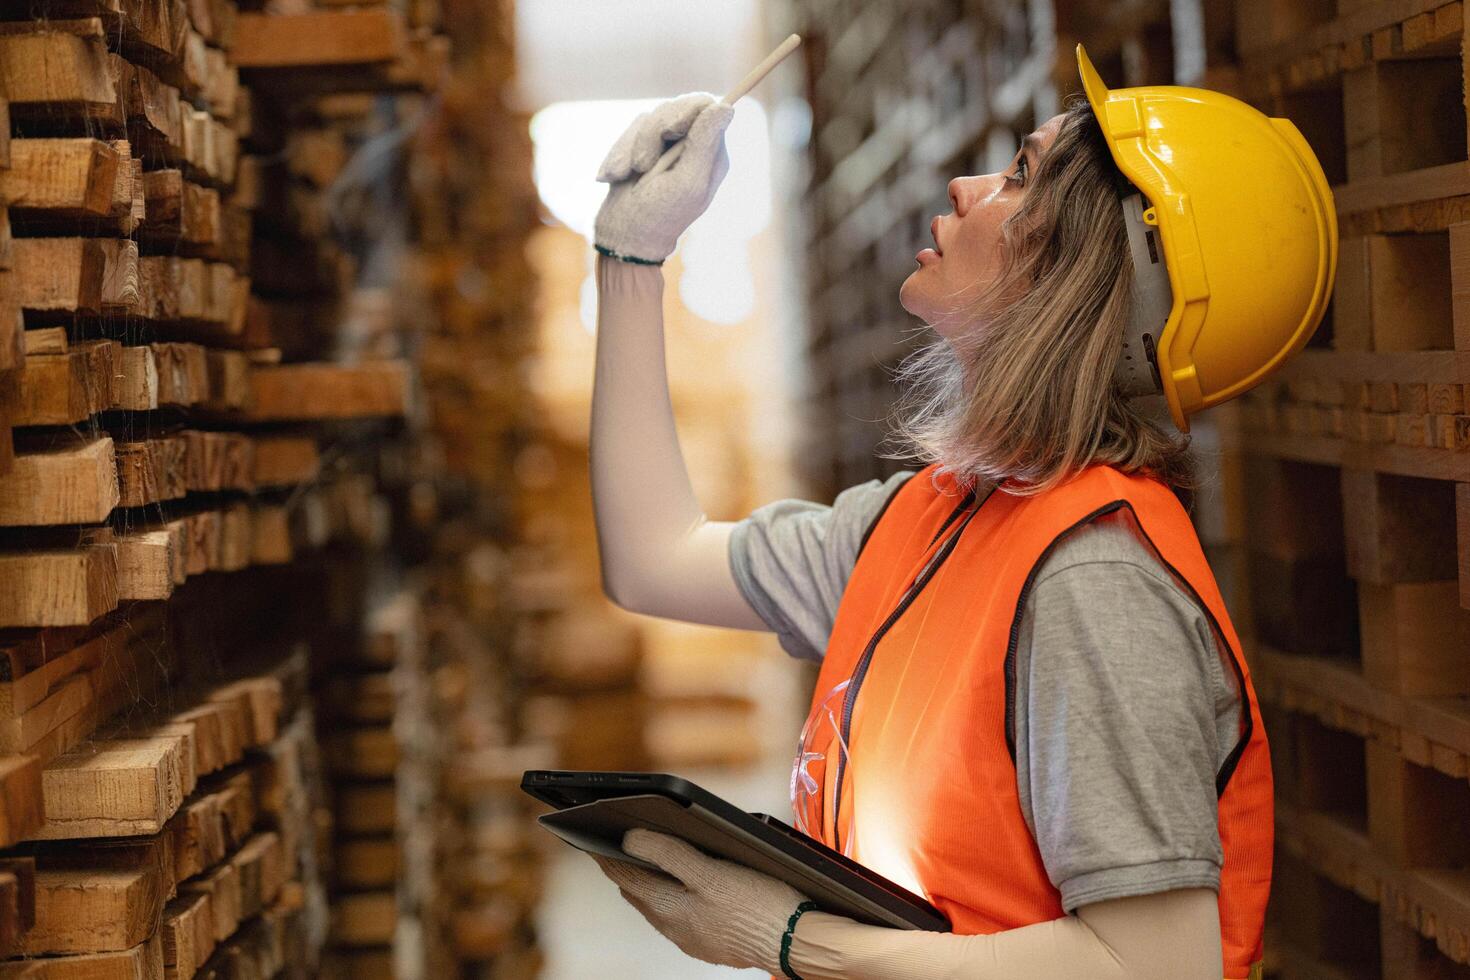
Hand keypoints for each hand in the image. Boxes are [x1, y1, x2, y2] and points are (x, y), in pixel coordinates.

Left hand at [592, 828, 807, 971]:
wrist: (794, 941)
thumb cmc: (757, 904)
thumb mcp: (712, 871)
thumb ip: (670, 854)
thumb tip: (631, 840)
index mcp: (672, 909)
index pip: (628, 878)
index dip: (609, 858)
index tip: (593, 842)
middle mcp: (676, 929)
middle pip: (640, 895)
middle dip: (626, 871)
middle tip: (613, 850)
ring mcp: (694, 939)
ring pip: (659, 908)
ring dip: (648, 886)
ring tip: (642, 866)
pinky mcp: (713, 942)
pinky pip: (680, 918)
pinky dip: (671, 899)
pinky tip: (682, 892)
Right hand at [594, 93, 734, 264]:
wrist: (623, 235)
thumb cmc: (660, 214)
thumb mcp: (686, 181)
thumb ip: (705, 144)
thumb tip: (726, 107)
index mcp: (711, 153)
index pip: (706, 106)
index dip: (684, 111)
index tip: (670, 130)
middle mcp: (692, 144)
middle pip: (675, 107)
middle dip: (651, 134)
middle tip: (643, 165)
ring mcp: (667, 144)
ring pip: (648, 118)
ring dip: (632, 148)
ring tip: (630, 175)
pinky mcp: (643, 146)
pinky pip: (630, 131)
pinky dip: (620, 154)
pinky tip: (616, 176)